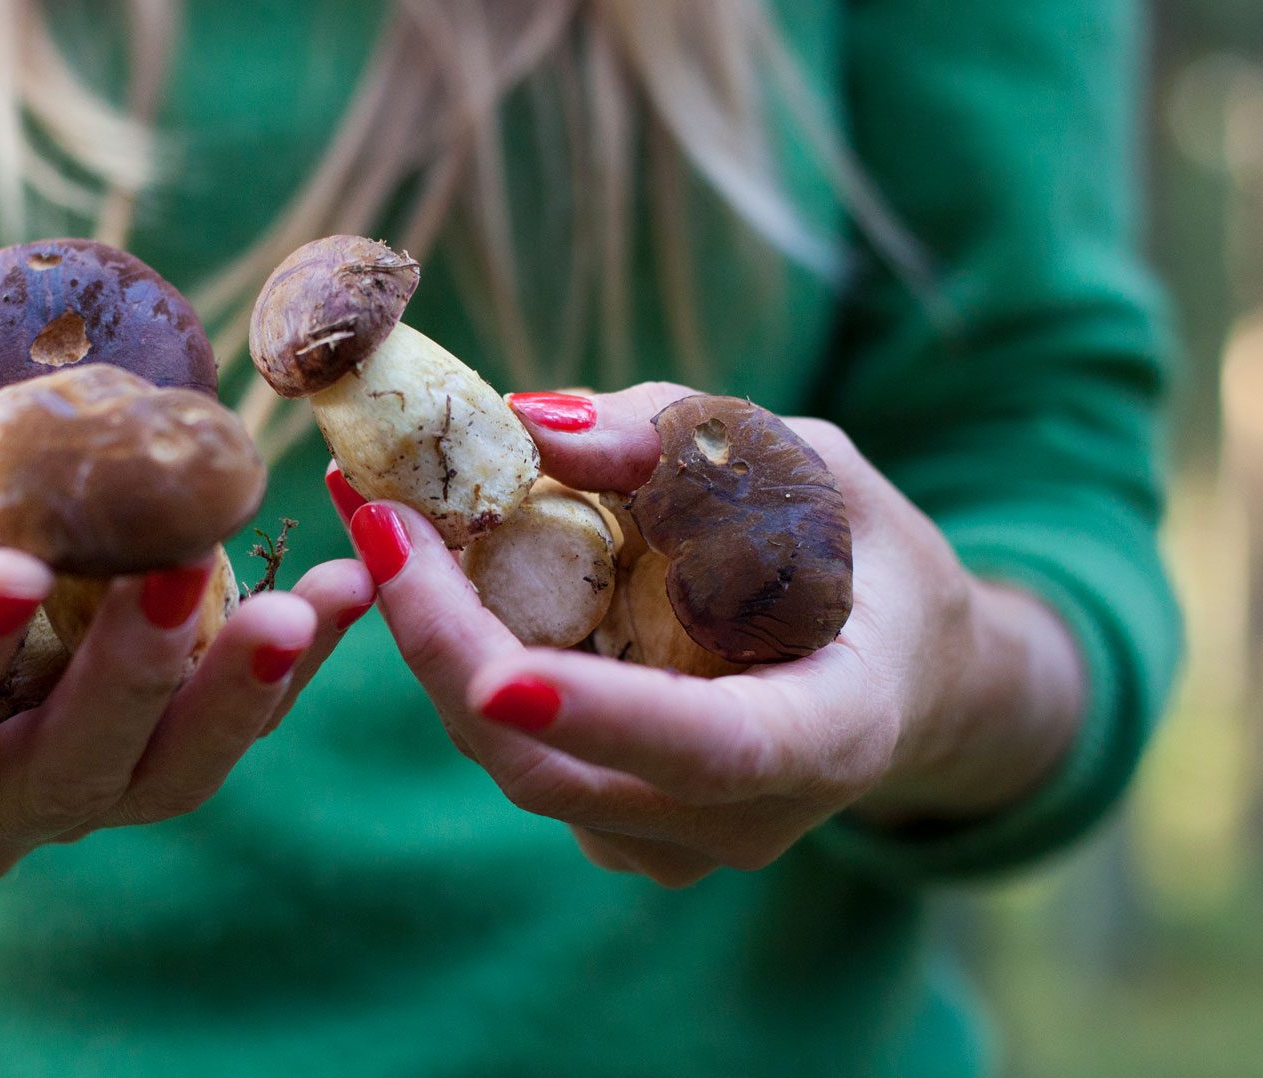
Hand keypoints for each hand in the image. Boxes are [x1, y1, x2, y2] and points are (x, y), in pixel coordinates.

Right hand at [0, 546, 373, 884]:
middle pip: (55, 776)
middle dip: (124, 678)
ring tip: (302, 602)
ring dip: (237, 688)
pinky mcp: (140, 777)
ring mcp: (59, 813)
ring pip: (162, 778)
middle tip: (175, 573)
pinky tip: (344, 588)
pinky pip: (221, 734)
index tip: (13, 573)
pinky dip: (283, 668)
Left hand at [331, 383, 1085, 887]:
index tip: (497, 676)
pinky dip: (455, 657)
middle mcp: (742, 820)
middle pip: (557, 767)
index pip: (710, 749)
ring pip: (511, 759)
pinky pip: (510, 748)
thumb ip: (680, 442)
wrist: (888, 663)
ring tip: (375, 514)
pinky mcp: (610, 824)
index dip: (601, 715)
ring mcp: (667, 840)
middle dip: (447, 643)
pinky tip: (423, 567)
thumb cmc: (855, 547)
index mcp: (829, 736)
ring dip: (429, 639)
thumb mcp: (804, 462)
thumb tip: (529, 422)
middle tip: (375, 518)